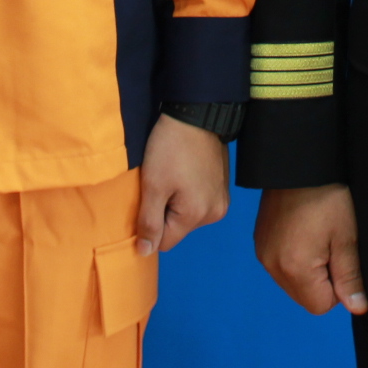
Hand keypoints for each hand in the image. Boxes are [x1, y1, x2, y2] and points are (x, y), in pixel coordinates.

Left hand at [135, 113, 231, 256]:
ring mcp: (222, 199)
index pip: (164, 242)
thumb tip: (144, 253)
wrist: (196, 113)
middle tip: (159, 183)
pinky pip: (199, 202)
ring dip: (176, 202)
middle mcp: (215, 213)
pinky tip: (184, 171)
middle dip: (164, 212)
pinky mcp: (223, 186)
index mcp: (197, 215)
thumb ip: (148, 222)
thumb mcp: (153, 185)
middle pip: (177, 229)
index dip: (150, 225)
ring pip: (187, 215)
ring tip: (172, 175)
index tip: (147, 198)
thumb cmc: (170, 148)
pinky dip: (188, 192)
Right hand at [253, 183, 367, 314]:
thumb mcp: (346, 237)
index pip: (320, 306)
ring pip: (293, 283)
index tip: (341, 255)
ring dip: (309, 270)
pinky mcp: (260, 243)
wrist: (299, 162)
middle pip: (305, 297)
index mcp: (294, 268)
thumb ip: (350, 277)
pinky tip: (304, 232)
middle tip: (331, 244)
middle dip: (322, 280)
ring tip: (317, 235)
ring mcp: (263, 254)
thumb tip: (357, 308)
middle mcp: (272, 266)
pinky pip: (281, 266)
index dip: (338, 287)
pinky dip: (295, 258)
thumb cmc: (327, 196)